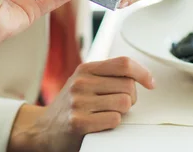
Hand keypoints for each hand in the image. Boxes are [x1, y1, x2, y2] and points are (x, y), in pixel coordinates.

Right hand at [11, 57, 153, 151]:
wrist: (42, 129)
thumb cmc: (69, 106)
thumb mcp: (83, 82)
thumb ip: (105, 75)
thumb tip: (138, 75)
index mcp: (85, 69)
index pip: (123, 63)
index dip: (142, 72)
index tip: (150, 82)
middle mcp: (81, 82)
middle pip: (128, 85)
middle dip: (130, 98)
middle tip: (118, 105)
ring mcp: (79, 102)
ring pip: (124, 103)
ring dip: (121, 112)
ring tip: (106, 114)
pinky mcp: (79, 122)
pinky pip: (114, 119)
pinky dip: (112, 123)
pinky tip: (99, 124)